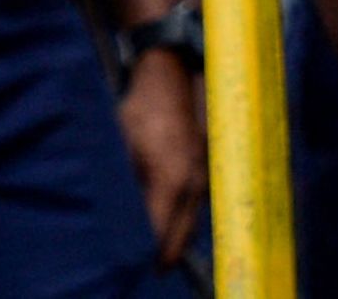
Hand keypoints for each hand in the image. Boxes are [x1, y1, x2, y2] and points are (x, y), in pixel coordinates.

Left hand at [118, 50, 207, 265]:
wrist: (169, 69)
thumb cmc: (141, 107)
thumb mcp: (126, 148)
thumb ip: (135, 187)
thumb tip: (138, 216)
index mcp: (171, 179)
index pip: (165, 232)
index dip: (158, 253)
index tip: (152, 267)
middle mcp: (194, 179)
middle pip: (185, 230)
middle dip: (172, 248)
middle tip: (159, 262)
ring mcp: (206, 168)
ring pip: (195, 212)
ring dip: (181, 226)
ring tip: (164, 238)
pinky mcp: (211, 158)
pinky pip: (200, 193)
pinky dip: (189, 205)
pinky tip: (176, 206)